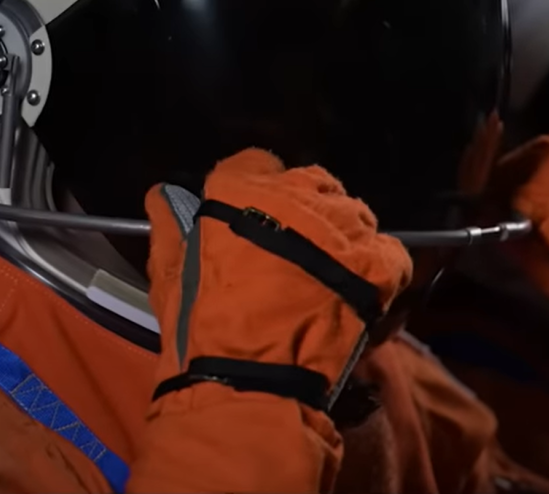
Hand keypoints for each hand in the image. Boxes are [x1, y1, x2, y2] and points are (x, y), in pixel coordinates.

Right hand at [144, 148, 412, 406]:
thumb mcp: (170, 276)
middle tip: (292, 256)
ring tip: (325, 280)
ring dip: (341, 240)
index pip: (256, 163)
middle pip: (311, 185)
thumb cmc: (200, 331)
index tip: (255, 219)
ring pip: (352, 215)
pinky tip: (355, 294)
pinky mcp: (378, 262)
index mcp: (243, 190)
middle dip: (303, 213)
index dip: (256, 190)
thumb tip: (161, 193)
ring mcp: (342, 226)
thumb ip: (169, 227)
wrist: (247, 384)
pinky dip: (377, 270)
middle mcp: (297, 195)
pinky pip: (387, 252)